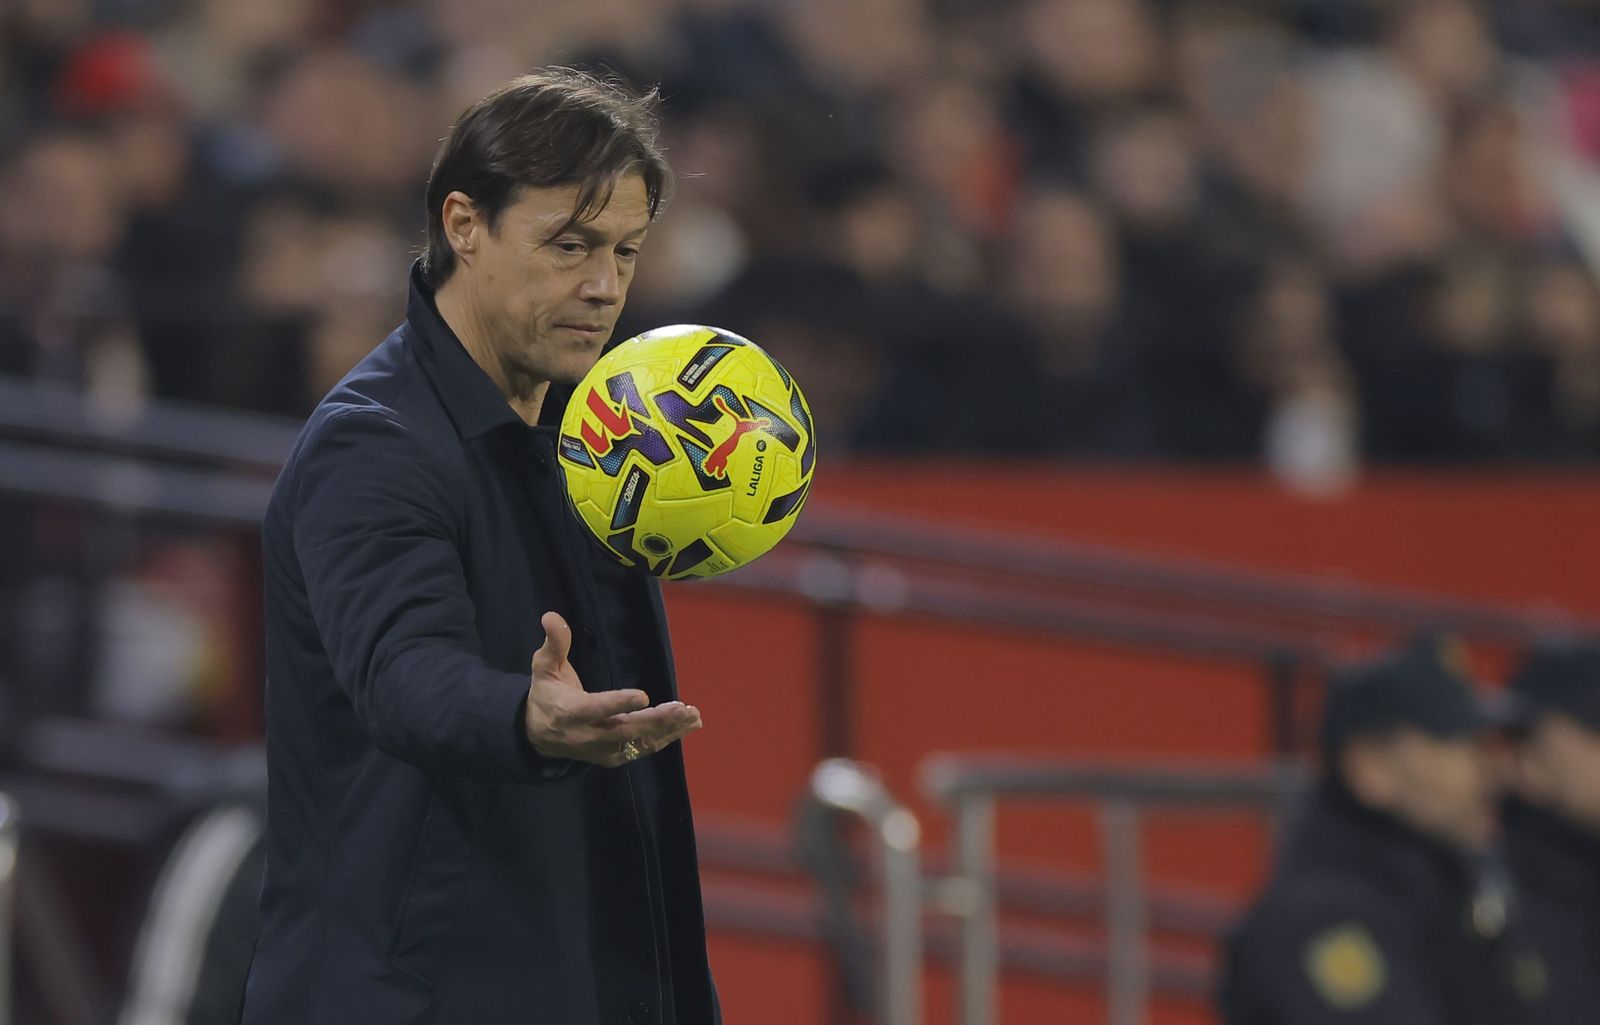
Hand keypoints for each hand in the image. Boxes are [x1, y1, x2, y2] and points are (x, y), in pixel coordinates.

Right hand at [524, 611, 702, 766]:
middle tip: (683, 709)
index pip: (596, 708)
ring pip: (638, 743)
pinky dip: (665, 739)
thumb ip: (554, 644)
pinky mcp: (612, 758)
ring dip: (668, 730)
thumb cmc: (546, 694)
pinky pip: (641, 750)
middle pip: (625, 730)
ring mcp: (601, 750)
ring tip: (693, 717)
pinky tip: (686, 727)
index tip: (644, 696)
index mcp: (570, 712)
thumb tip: (551, 616)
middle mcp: (587, 735)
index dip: (618, 703)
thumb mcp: (544, 667)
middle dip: (656, 721)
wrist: (538, 736)